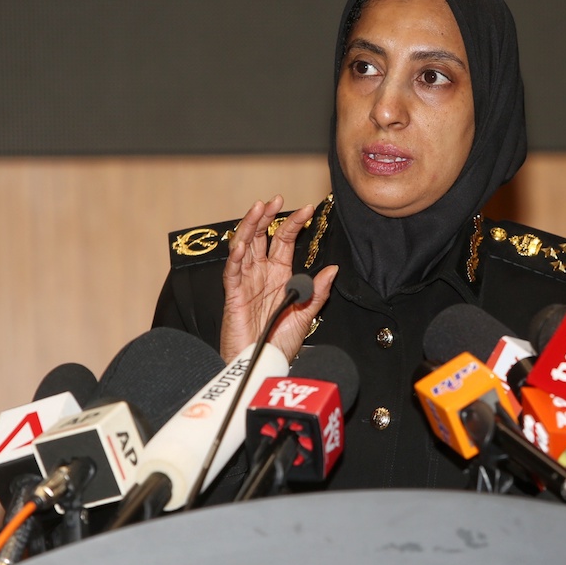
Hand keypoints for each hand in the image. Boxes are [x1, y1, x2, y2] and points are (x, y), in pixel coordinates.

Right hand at [219, 195, 337, 362]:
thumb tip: (332, 269)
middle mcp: (261, 274)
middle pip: (261, 237)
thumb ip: (316, 293)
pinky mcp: (234, 296)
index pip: (285, 241)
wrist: (263, 364)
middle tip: (275, 199)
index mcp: (279, 274)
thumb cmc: (279, 343)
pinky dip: (236, 257)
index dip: (294, 224)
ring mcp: (246, 282)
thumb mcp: (306, 316)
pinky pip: (233, 272)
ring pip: (244, 247)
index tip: (308, 209)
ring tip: (258, 208)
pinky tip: (242, 243)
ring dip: (250, 227)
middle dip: (267, 217)